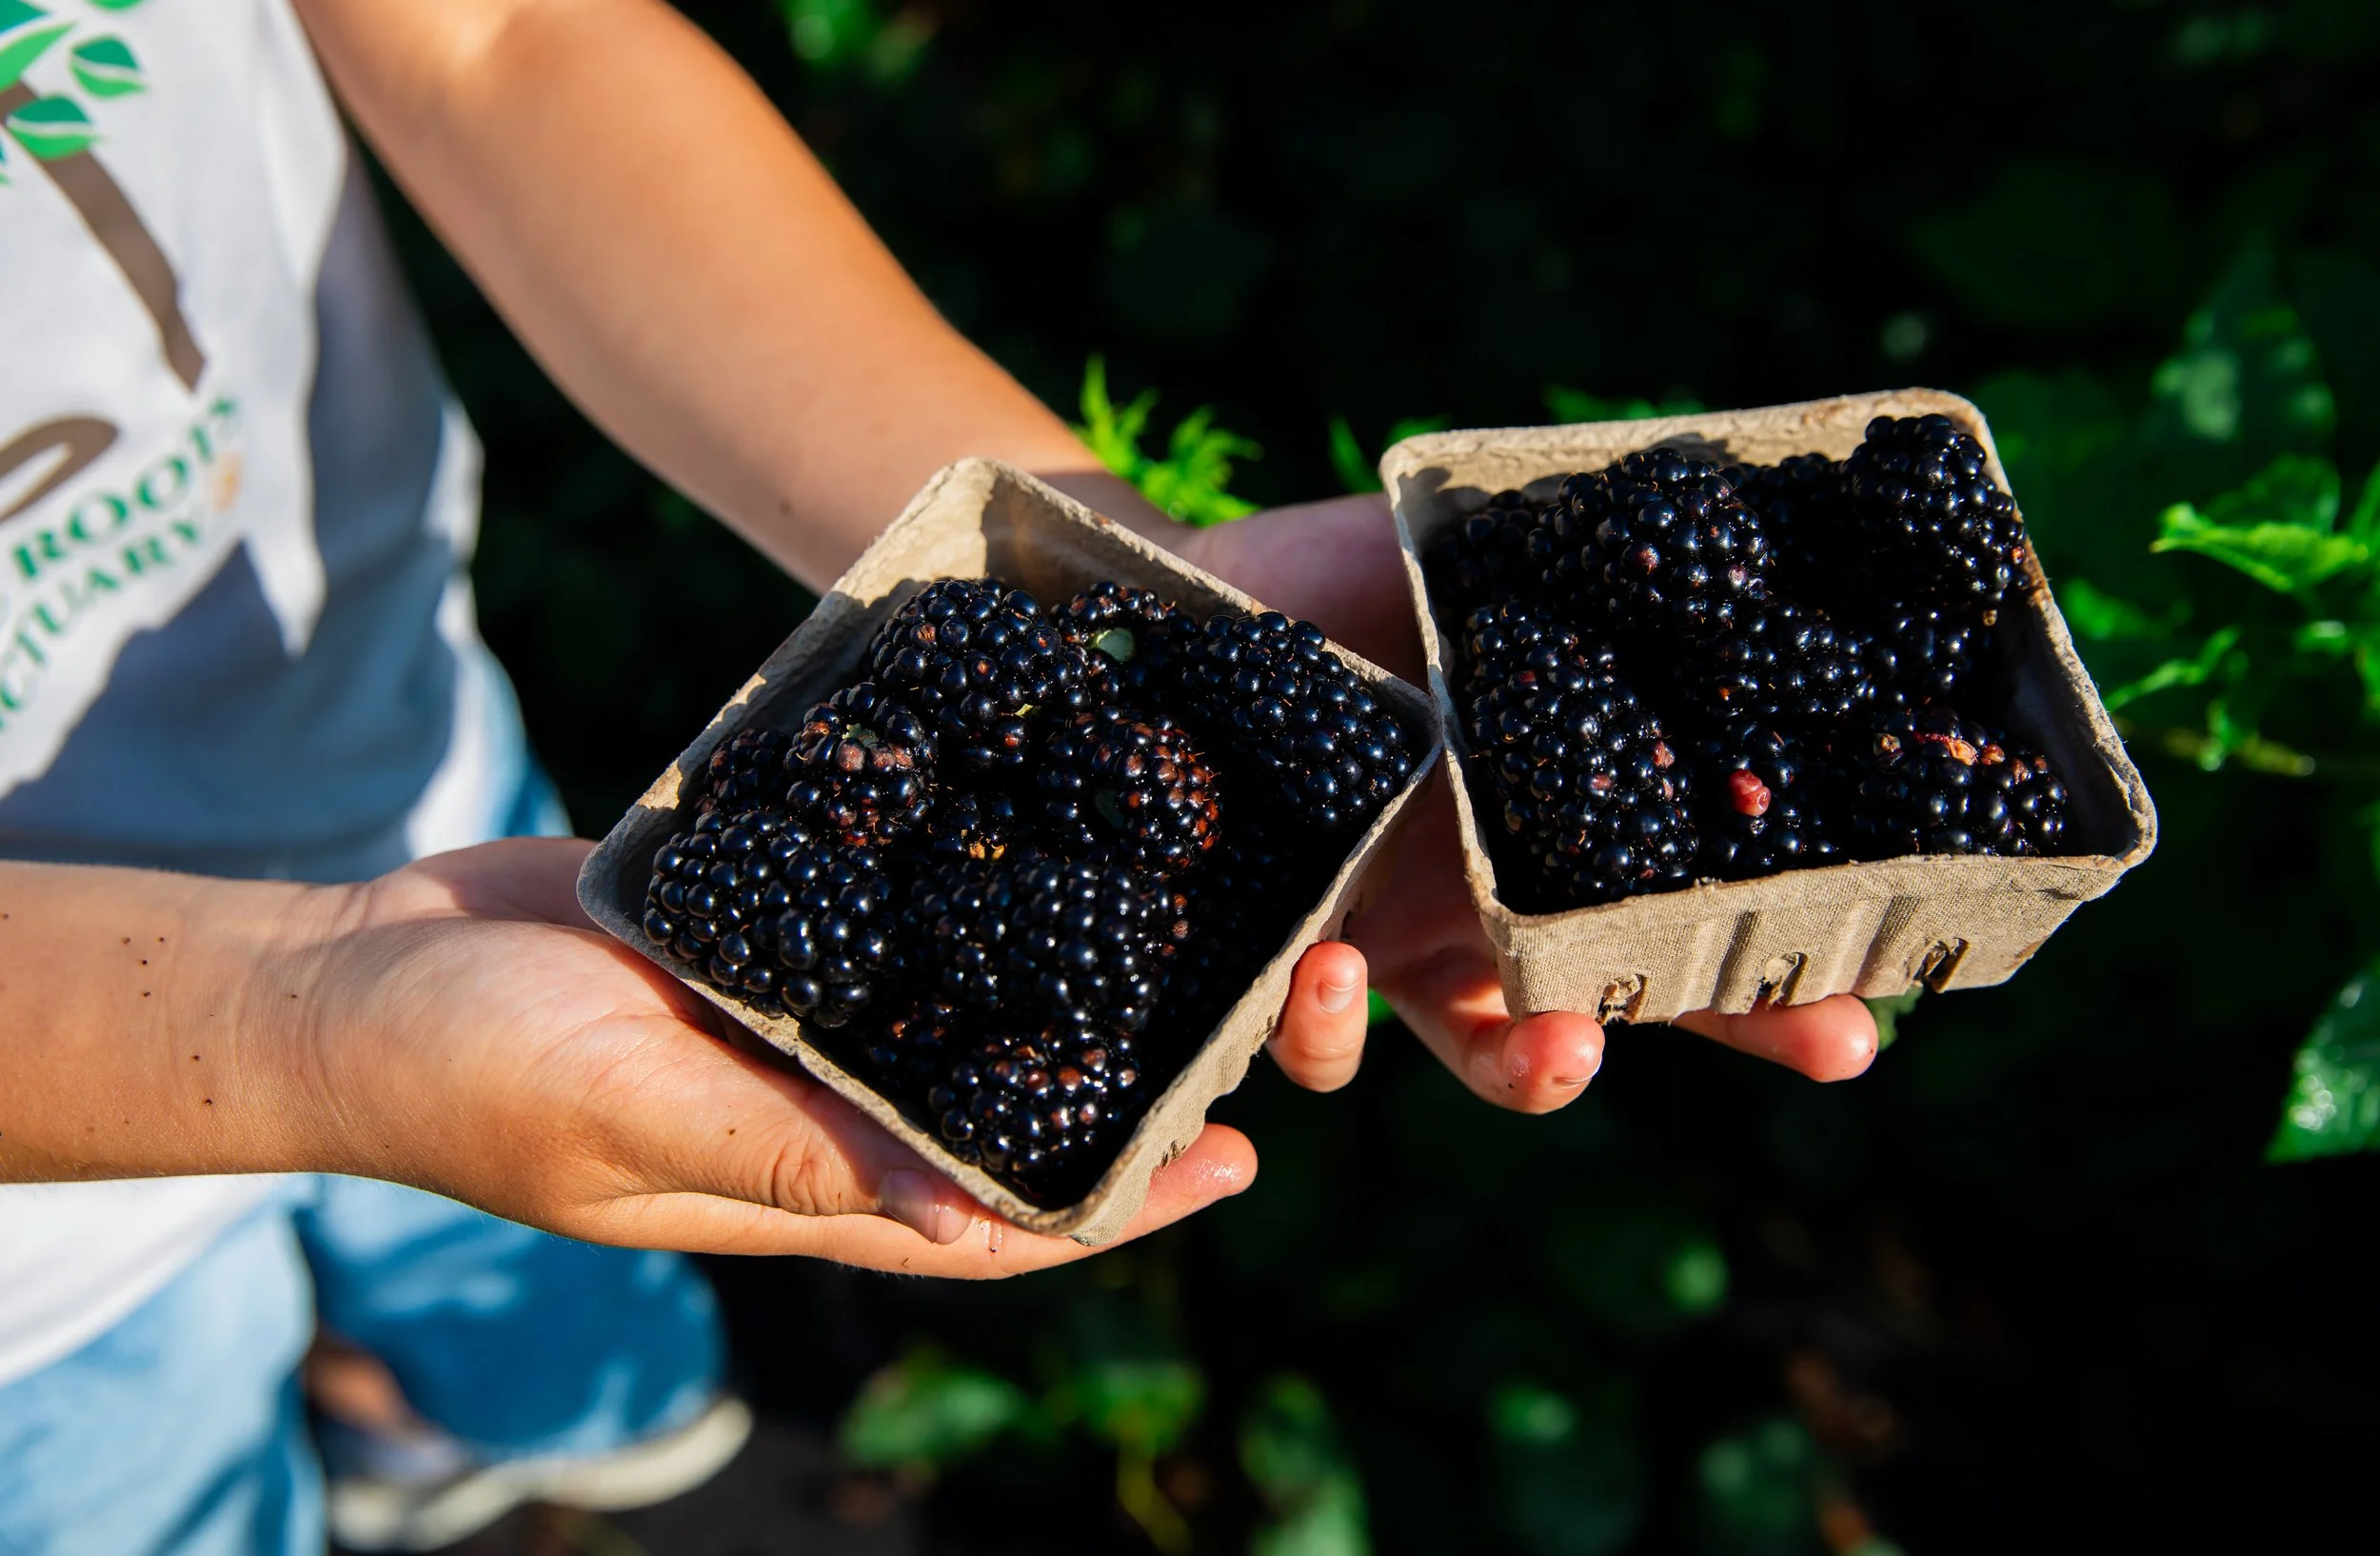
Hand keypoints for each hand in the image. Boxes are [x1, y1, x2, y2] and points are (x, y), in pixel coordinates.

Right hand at [284, 839, 1252, 1271]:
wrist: (357, 972)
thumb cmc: (469, 1067)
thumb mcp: (632, 1110)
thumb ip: (793, 1156)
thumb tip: (967, 1224)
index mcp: (803, 1181)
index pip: (996, 1217)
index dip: (1120, 1199)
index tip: (1235, 1157)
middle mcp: (818, 1103)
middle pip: (999, 1107)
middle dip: (1114, 1079)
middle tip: (1236, 1006)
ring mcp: (791, 1019)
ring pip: (952, 1009)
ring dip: (1052, 979)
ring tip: (1165, 910)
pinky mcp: (759, 934)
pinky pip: (877, 918)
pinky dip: (951, 890)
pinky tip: (1022, 827)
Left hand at [1171, 494, 1880, 1110]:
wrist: (1187, 602)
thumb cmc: (1344, 574)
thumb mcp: (1474, 552)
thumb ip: (1582, 552)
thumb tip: (1722, 500)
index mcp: (1569, 818)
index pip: (1704, 909)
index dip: (1791, 973)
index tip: (1875, 1004)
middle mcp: (1503, 900)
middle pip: (1658, 997)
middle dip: (1742, 1031)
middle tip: (1833, 1040)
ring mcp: (1404, 941)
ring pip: (1488, 1055)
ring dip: (1539, 1067)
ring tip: (1561, 1043)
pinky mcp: (1291, 954)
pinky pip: (1318, 1043)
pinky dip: (1332, 1030)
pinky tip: (1327, 967)